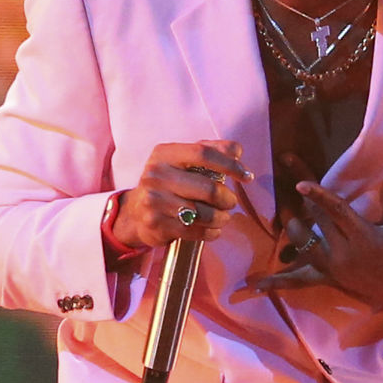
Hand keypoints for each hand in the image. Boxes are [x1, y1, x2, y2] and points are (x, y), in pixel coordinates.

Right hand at [112, 140, 251, 249]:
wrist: (135, 213)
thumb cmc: (169, 183)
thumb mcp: (182, 161)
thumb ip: (210, 150)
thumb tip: (236, 150)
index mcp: (164, 154)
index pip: (203, 153)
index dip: (230, 164)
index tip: (247, 176)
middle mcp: (156, 175)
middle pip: (208, 188)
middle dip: (227, 199)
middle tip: (230, 203)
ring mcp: (154, 201)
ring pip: (203, 213)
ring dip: (221, 218)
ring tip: (223, 217)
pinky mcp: (156, 224)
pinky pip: (195, 231)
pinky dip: (211, 232)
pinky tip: (213, 229)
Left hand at [250, 167, 382, 313]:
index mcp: (363, 236)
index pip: (336, 211)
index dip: (318, 195)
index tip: (299, 183)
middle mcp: (343, 252)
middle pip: (315, 221)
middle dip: (300, 198)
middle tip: (284, 168)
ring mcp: (333, 268)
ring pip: (303, 246)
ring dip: (292, 228)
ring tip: (286, 213)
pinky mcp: (329, 279)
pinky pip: (299, 282)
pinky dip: (276, 283)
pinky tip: (253, 284)